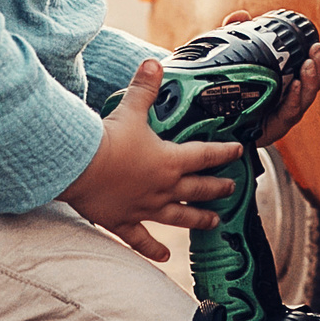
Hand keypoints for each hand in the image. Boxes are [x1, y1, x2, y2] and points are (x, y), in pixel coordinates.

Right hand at [58, 59, 242, 261]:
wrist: (80, 167)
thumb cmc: (107, 139)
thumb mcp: (129, 109)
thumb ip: (145, 88)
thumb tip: (153, 62)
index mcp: (169, 160)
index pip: (205, 155)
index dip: (224, 152)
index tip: (239, 151)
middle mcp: (163, 187)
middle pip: (198, 189)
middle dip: (217, 188)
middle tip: (232, 189)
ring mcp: (145, 208)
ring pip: (180, 217)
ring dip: (199, 219)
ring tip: (214, 222)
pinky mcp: (124, 221)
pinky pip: (142, 239)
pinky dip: (154, 249)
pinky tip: (165, 258)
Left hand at [224, 10, 319, 149]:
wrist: (213, 126)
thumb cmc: (231, 93)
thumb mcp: (234, 60)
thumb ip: (238, 37)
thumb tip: (241, 15)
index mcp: (288, 83)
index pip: (314, 70)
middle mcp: (290, 99)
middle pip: (315, 83)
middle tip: (319, 49)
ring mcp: (283, 114)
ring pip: (305, 98)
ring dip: (311, 80)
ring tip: (309, 64)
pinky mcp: (273, 128)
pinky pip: (287, 114)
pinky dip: (293, 100)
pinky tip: (296, 86)